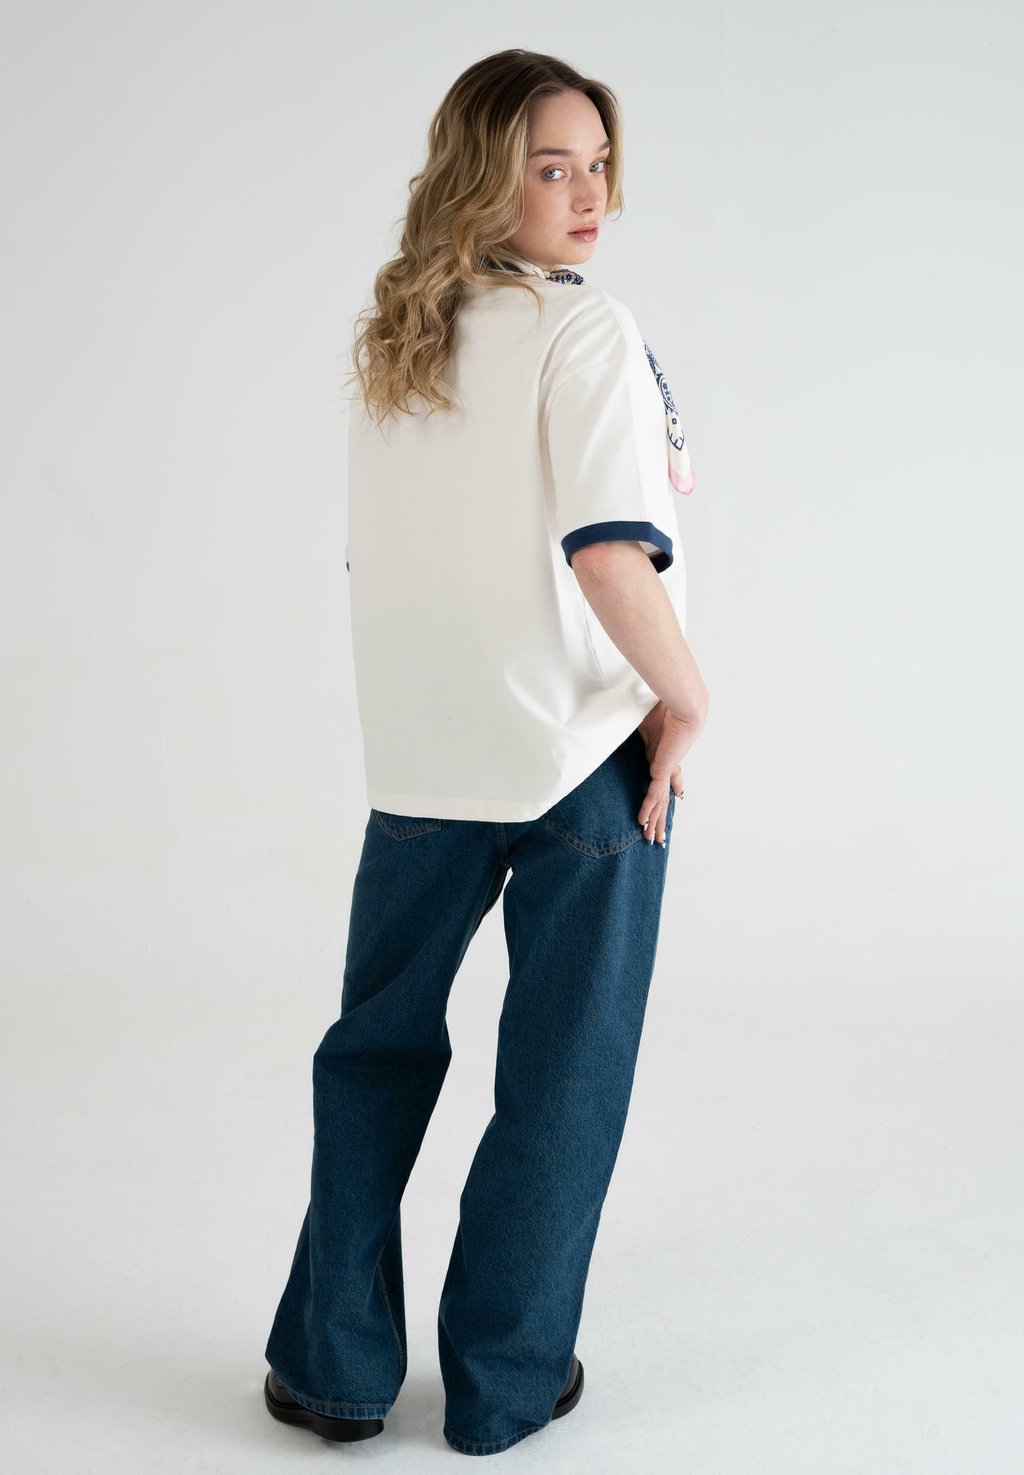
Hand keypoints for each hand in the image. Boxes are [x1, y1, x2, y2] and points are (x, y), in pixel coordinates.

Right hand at [635, 700, 690, 844]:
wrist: (682, 704)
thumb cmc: (664, 705)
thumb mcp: (643, 719)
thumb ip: (633, 725)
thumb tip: (616, 720)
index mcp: (663, 752)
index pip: (669, 775)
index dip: (673, 786)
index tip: (678, 794)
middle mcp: (667, 763)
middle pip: (664, 797)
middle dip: (661, 818)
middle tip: (658, 836)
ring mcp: (666, 768)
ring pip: (661, 802)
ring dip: (656, 821)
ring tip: (653, 839)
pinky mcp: (663, 768)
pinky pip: (654, 794)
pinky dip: (649, 809)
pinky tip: (643, 821)